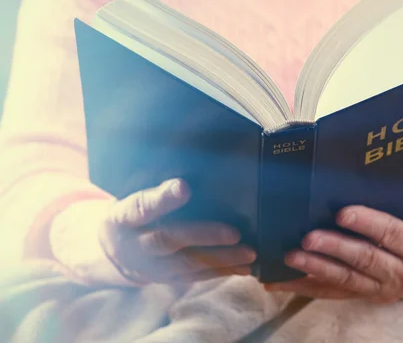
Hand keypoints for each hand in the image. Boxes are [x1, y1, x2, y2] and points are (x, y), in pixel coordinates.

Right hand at [50, 179, 255, 285]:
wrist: (110, 251)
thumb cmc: (132, 213)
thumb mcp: (130, 196)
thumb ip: (154, 188)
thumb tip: (195, 165)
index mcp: (122, 217)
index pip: (141, 206)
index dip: (161, 198)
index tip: (184, 186)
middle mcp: (134, 245)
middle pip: (167, 240)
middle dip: (203, 236)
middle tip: (234, 232)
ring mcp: (149, 267)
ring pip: (186, 264)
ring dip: (221, 259)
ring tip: (249, 252)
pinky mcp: (166, 280)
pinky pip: (195, 277)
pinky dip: (222, 272)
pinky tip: (245, 266)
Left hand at [264, 206, 402, 301]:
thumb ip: (394, 202)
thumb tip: (357, 174)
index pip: (391, 232)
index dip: (367, 222)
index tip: (342, 213)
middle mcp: (402, 273)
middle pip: (365, 258)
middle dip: (334, 248)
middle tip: (308, 237)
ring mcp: (382, 289)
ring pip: (346, 279)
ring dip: (316, 268)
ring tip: (291, 257)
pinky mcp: (364, 297)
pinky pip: (332, 293)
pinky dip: (306, 287)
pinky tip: (281, 280)